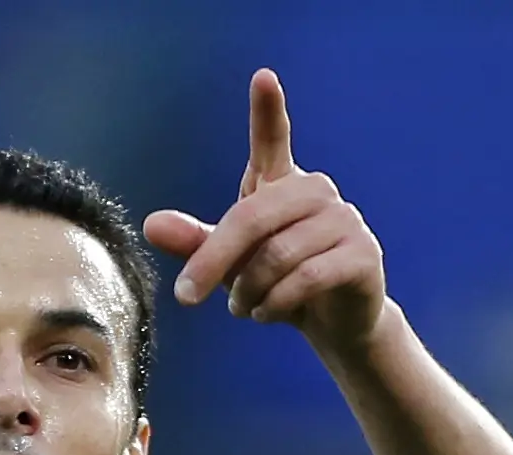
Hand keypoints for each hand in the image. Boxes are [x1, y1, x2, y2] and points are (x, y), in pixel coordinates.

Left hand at [142, 69, 391, 352]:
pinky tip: (267, 313)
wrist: (334, 320)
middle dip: (213, 261)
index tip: (262, 77)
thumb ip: (195, 243)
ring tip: (242, 308)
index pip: (273, 140)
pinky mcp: (362, 254)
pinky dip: (276, 303)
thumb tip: (150, 224)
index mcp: (281, 185)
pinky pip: (307, 278)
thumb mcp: (230, 264)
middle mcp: (315, 192)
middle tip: (185, 296)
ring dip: (247, 292)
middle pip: (252, 218)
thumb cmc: (277, 281)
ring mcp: (345, 220)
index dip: (268, 110)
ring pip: (277, 255)